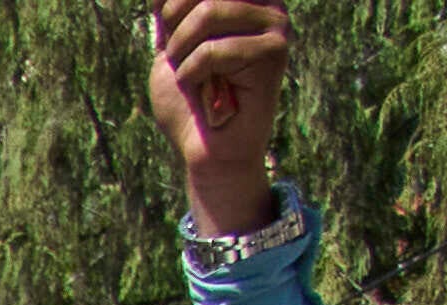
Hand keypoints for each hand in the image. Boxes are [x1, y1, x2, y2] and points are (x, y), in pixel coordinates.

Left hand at [154, 0, 290, 230]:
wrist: (204, 149)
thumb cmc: (188, 99)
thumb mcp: (170, 44)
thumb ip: (172, 11)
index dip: (174, 5)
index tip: (171, 35)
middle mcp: (266, 3)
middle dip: (175, 26)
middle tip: (180, 57)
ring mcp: (275, 24)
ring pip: (208, 12)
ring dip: (182, 51)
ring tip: (192, 76)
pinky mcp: (275, 50)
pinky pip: (214, 49)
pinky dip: (192, 73)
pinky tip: (205, 91)